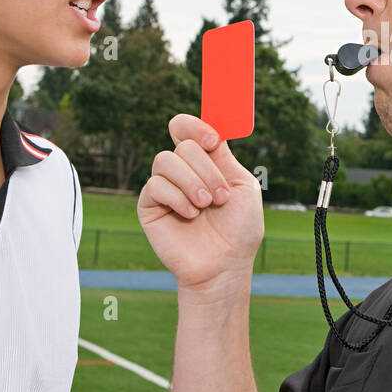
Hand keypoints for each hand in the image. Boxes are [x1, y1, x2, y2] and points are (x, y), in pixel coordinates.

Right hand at [137, 113, 264, 291]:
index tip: (213, 141)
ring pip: (166, 161)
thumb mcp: (242, 187)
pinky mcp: (149, 206)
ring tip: (205, 205)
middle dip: (206, 169)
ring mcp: (165, 187)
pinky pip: (155, 185)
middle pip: (183, 145)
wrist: (224, 264)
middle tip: (220, 196)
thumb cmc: (238, 229)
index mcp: (206, 162)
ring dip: (191, 182)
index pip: (188, 129)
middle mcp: (184, 171)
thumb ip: (224, 158)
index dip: (196, 126)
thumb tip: (210, 130)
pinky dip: (176, 198)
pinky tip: (189, 215)